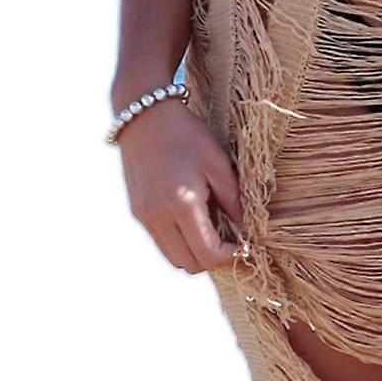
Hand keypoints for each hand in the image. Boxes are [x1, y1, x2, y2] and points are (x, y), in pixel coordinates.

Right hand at [117, 101, 242, 274]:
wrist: (144, 116)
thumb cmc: (186, 134)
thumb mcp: (217, 162)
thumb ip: (232, 198)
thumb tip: (243, 225)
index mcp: (181, 203)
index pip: (207, 253)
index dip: (230, 255)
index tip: (244, 244)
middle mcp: (158, 216)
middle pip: (188, 264)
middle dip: (213, 259)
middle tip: (230, 240)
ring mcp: (144, 217)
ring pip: (173, 258)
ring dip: (195, 253)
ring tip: (212, 230)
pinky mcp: (138, 213)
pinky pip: (161, 243)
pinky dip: (179, 242)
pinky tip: (193, 221)